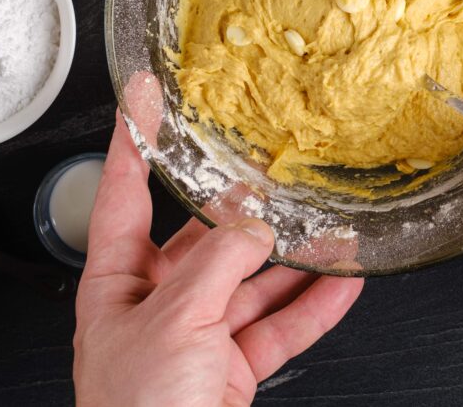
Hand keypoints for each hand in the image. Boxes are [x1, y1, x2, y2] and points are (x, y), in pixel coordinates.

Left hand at [73, 111, 362, 406]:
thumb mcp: (173, 322)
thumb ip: (218, 263)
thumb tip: (256, 227)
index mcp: (119, 284)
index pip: (124, 193)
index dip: (133, 141)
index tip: (144, 97)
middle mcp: (159, 302)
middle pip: (208, 238)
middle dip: (247, 210)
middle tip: (277, 175)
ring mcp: (199, 334)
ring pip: (254, 282)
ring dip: (295, 260)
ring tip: (332, 231)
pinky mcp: (234, 366)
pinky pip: (280, 326)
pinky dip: (314, 306)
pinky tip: (343, 282)